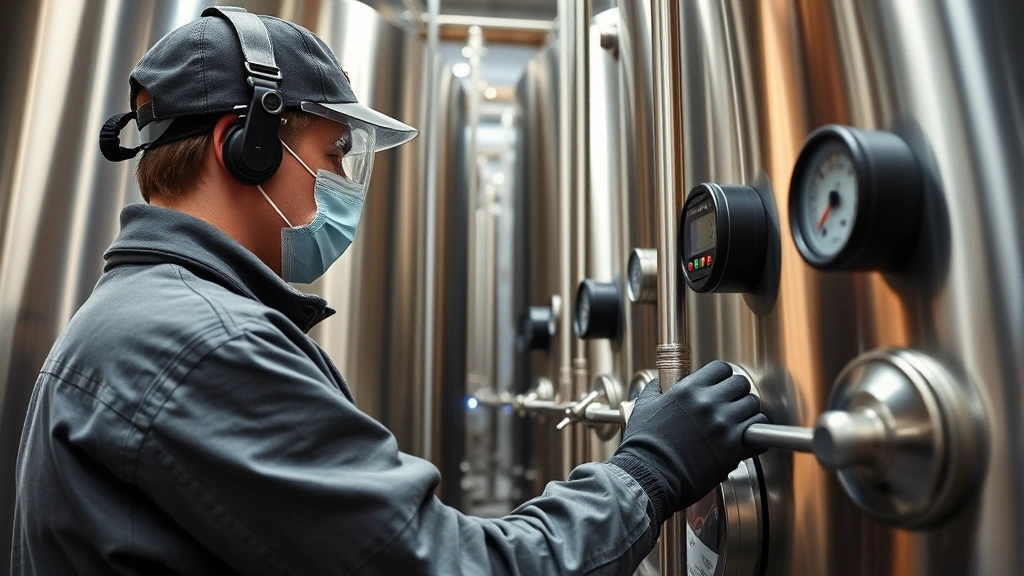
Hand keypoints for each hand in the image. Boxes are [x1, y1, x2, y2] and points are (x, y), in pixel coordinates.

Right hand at [609, 361, 766, 517]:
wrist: (650, 475)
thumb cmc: (645, 446)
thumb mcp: (644, 408)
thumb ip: (655, 390)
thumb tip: (658, 384)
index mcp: (689, 390)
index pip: (721, 369)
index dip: (722, 376)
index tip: (720, 385)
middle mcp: (710, 404)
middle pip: (741, 384)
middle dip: (737, 393)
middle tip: (730, 404)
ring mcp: (724, 425)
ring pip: (754, 407)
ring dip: (747, 413)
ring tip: (737, 422)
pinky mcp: (734, 448)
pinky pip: (759, 432)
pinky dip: (755, 435)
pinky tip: (745, 438)